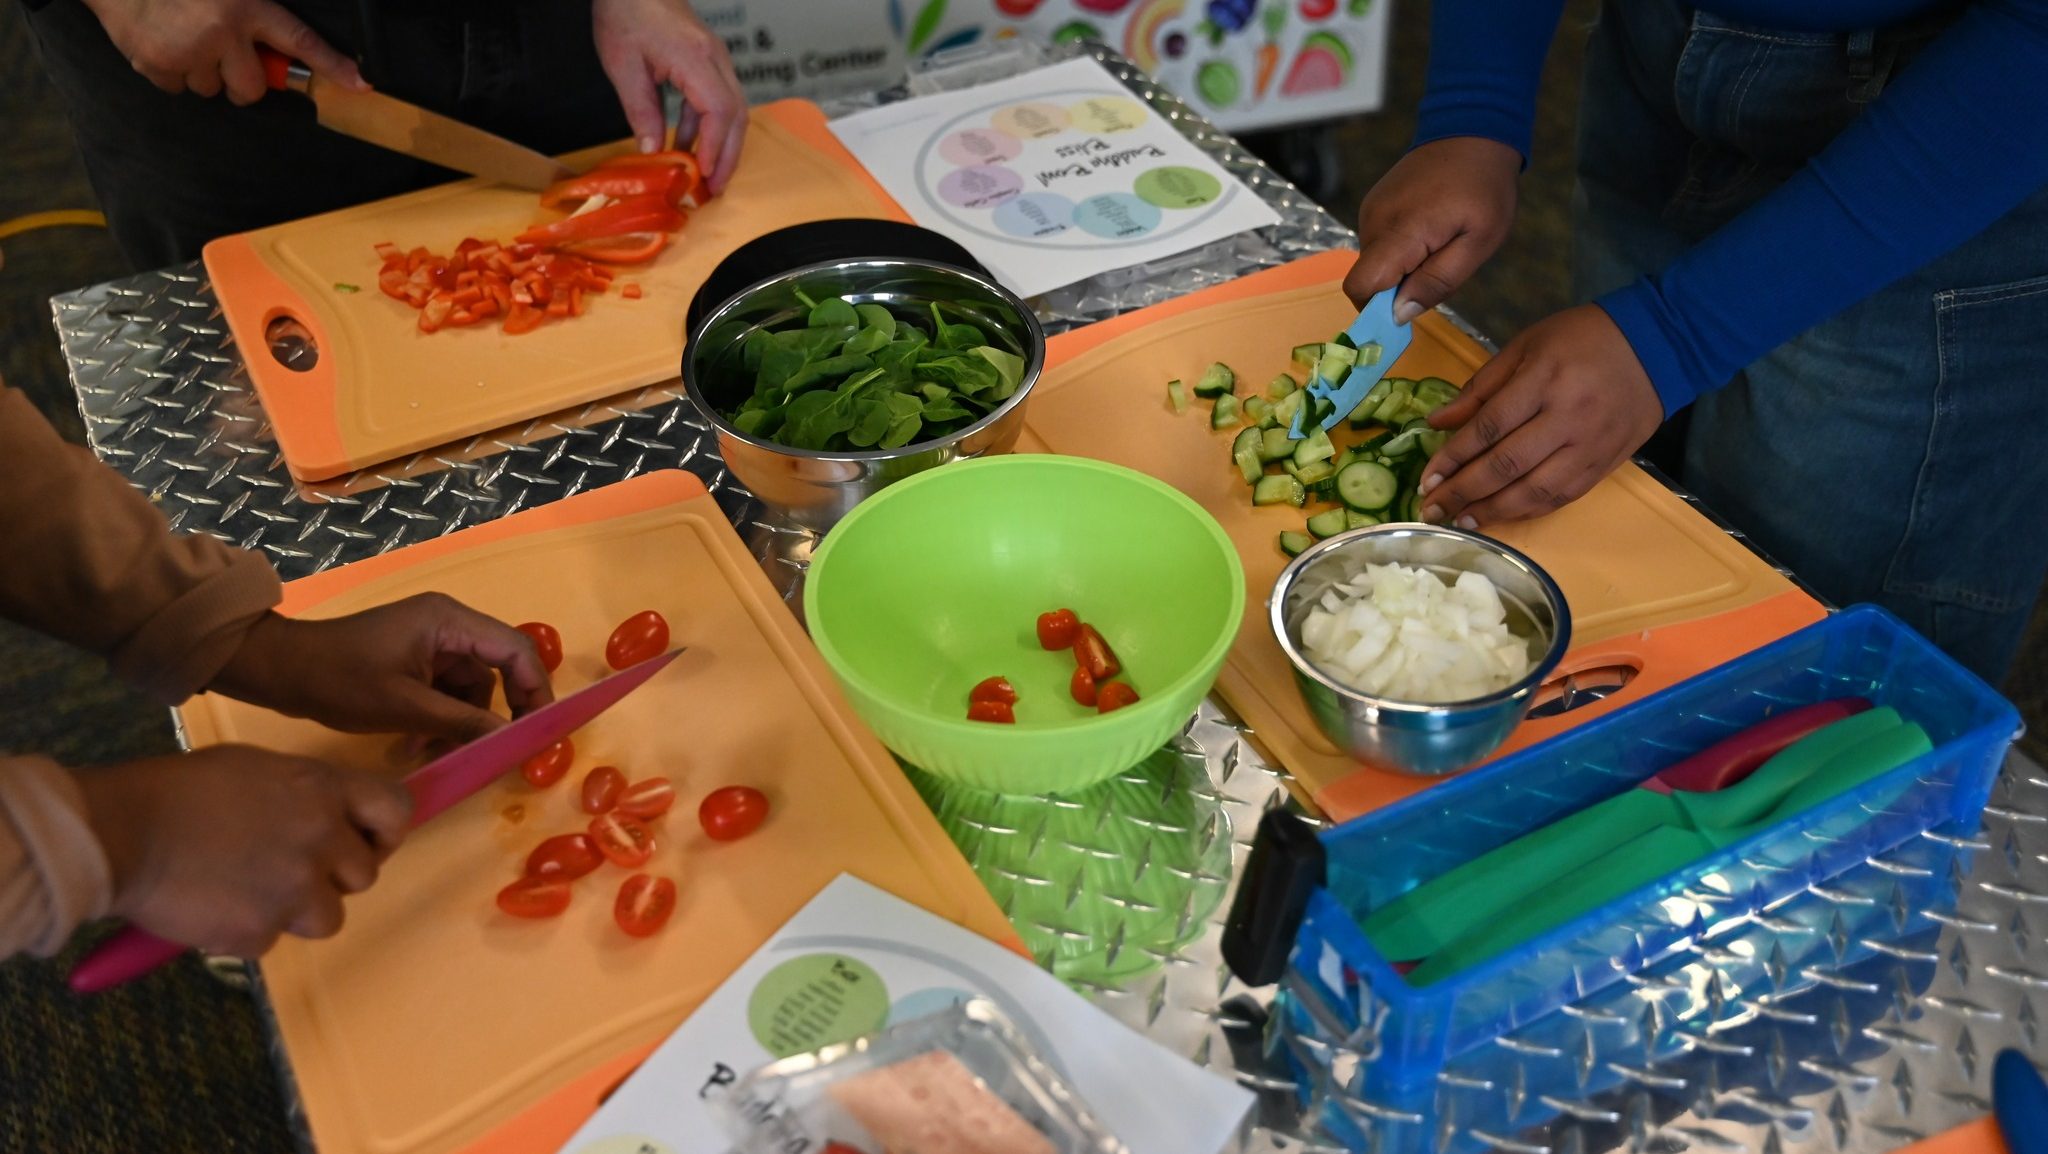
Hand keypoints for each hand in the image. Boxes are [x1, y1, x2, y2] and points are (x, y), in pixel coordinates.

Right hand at [76, 746, 410, 954]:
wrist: (121, 832)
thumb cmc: (178, 792)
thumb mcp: (256, 770)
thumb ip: (306, 795)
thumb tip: (334, 818)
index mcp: (321, 789)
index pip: (396, 811)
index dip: (386, 833)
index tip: (366, 843)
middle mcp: (321, 837)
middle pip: (364, 875)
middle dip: (331, 878)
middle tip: (285, 869)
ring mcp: (295, 887)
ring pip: (329, 918)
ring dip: (296, 911)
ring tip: (246, 889)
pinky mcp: (262, 930)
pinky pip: (273, 940)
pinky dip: (247, 931)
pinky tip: (214, 905)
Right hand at [79, 0, 365, 104]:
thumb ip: (253, 17)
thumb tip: (278, 49)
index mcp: (246, 5)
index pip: (300, 41)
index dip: (331, 65)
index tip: (361, 84)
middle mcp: (222, 31)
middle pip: (252, 89)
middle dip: (241, 80)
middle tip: (223, 54)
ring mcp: (188, 51)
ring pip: (213, 91)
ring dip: (203, 73)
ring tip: (184, 38)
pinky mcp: (156, 64)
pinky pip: (177, 89)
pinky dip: (171, 73)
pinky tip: (162, 43)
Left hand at [210, 593, 553, 743]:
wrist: (279, 671)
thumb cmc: (340, 681)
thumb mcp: (404, 707)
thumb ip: (462, 722)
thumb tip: (510, 739)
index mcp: (449, 622)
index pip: (515, 650)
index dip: (535, 689)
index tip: (540, 730)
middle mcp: (447, 626)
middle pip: (496, 670)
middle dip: (491, 714)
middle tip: (496, 751)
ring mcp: (430, 643)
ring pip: (469, 688)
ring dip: (458, 723)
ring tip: (430, 754)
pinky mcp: (414, 660)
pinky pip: (444, 692)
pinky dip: (437, 719)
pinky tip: (413, 746)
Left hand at [592, 0, 747, 193]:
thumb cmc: (625, 12)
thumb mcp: (624, 66)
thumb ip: (641, 110)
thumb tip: (654, 151)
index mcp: (695, 58)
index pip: (719, 110)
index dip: (715, 147)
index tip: (704, 174)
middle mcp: (715, 58)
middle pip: (737, 114)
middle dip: (728, 155)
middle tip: (715, 188)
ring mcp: (715, 58)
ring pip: (732, 109)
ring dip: (722, 144)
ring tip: (706, 175)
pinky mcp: (707, 59)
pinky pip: (716, 98)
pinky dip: (707, 126)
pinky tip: (689, 145)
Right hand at [1342, 137, 1521, 321]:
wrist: (1472, 129)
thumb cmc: (1485, 188)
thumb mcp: (1479, 242)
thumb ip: (1439, 280)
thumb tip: (1398, 314)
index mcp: (1400, 232)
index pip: (1361, 286)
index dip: (1376, 309)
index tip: (1406, 309)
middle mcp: (1374, 222)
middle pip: (1370, 278)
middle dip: (1399, 287)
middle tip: (1442, 265)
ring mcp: (1371, 210)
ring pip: (1376, 262)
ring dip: (1403, 267)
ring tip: (1440, 243)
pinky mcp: (1374, 204)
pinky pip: (1380, 243)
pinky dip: (1401, 250)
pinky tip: (1430, 230)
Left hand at [1416, 306, 1664, 527]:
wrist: (1657, 345)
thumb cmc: (1581, 338)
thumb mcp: (1526, 345)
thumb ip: (1481, 387)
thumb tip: (1436, 422)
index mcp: (1544, 379)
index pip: (1489, 427)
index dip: (1453, 457)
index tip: (1426, 477)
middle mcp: (1567, 417)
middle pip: (1507, 464)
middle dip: (1463, 491)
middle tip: (1431, 509)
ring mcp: (1590, 445)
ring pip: (1534, 490)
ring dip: (1491, 511)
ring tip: (1458, 520)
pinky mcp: (1606, 464)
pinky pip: (1561, 497)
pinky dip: (1526, 511)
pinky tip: (1499, 516)